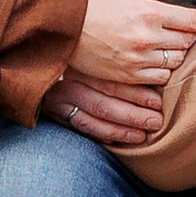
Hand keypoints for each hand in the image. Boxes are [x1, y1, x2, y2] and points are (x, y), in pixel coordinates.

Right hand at [40, 69, 173, 145]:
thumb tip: (156, 73)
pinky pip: (81, 130)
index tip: (157, 101)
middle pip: (103, 104)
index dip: (135, 93)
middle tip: (155, 121)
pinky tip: (117, 141)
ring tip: (141, 136)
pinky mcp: (58, 117)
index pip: (111, 82)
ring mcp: (61, 103)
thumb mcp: (95, 55)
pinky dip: (100, 135)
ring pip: (92, 121)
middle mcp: (69, 84)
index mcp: (81, 66)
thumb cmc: (83, 61)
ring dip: (120, 130)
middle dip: (132, 115)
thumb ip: (118, 63)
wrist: (37, 64)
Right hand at [69, 0, 195, 91]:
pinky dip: (162, 72)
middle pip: (187, 43)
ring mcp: (139, 59)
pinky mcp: (128, 75)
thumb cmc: (97, 6)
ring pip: (176, 62)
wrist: (66, 26)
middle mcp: (148, 36)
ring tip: (170, 49)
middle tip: (189, 36)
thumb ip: (156, 9)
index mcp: (149, 11)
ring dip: (177, 56)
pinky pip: (159, 79)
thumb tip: (181, 17)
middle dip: (191, 39)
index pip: (193, 21)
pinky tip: (157, 64)